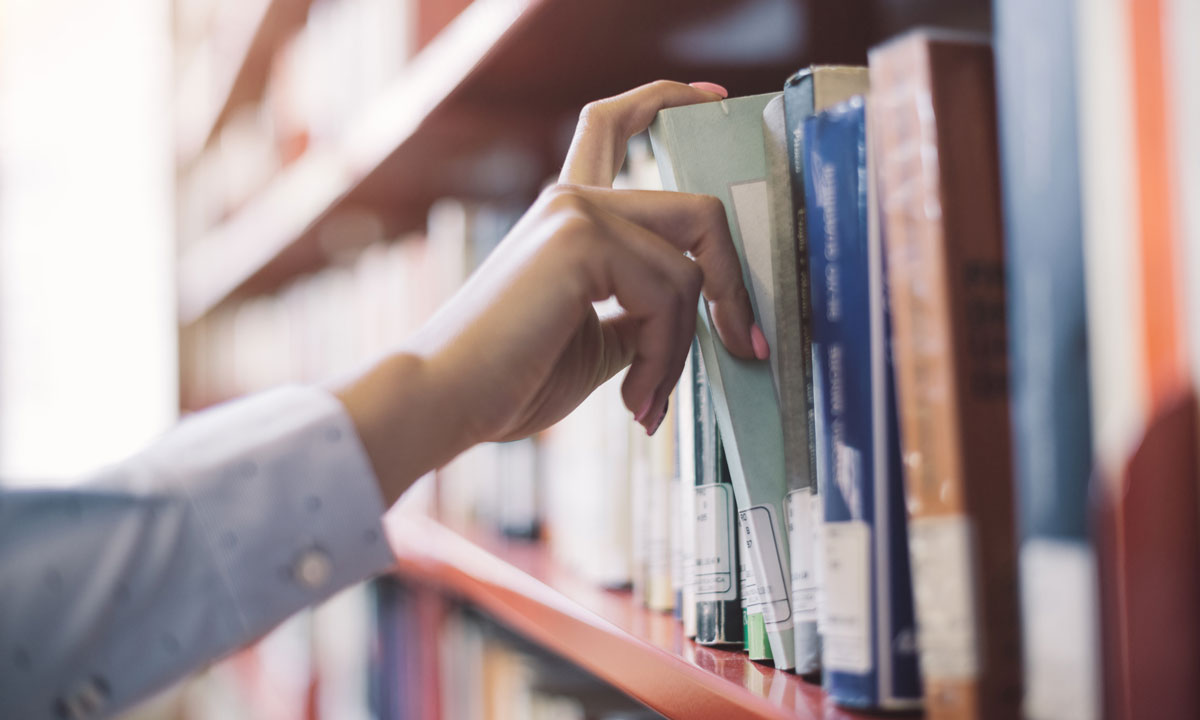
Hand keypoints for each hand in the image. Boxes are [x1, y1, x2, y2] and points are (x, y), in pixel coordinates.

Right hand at [335, 80, 760, 504]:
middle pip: (697, 212)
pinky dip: (666, 356)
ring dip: (683, 349)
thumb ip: (643, 314)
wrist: (446, 401)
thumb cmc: (509, 381)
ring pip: (690, 268)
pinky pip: (670, 294)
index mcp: (568, 214)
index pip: (615, 124)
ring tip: (647, 399)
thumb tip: (702, 320)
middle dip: (733, 284)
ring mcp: (576, 212)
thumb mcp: (597, 342)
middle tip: (743, 344)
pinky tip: (634, 398)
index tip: (712, 98)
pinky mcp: (580, 238)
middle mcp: (572, 198)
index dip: (668, 100)